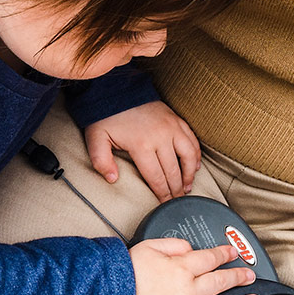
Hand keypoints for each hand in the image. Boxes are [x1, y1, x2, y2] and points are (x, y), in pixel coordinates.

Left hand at [86, 101, 200, 200]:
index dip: (162, 194)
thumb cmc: (107, 115)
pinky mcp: (176, 118)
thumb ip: (101, 161)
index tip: (165, 205)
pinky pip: (192, 139)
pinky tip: (195, 164)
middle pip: (173, 170)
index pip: (156, 177)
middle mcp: (160, 136)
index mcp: (141, 144)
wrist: (117, 88)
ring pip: (188, 155)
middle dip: (176, 190)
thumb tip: (112, 179)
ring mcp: (170, 126)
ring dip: (190, 173)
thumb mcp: (96, 138)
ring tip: (187, 186)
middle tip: (178, 202)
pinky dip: (196, 154)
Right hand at [129, 236, 259, 294]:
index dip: (225, 254)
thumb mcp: (151, 245)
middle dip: (238, 277)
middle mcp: (188, 290)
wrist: (111, 294)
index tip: (233, 252)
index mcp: (182, 267)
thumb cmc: (128, 270)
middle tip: (249, 275)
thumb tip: (189, 248)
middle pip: (220, 282)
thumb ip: (175, 244)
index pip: (210, 258)